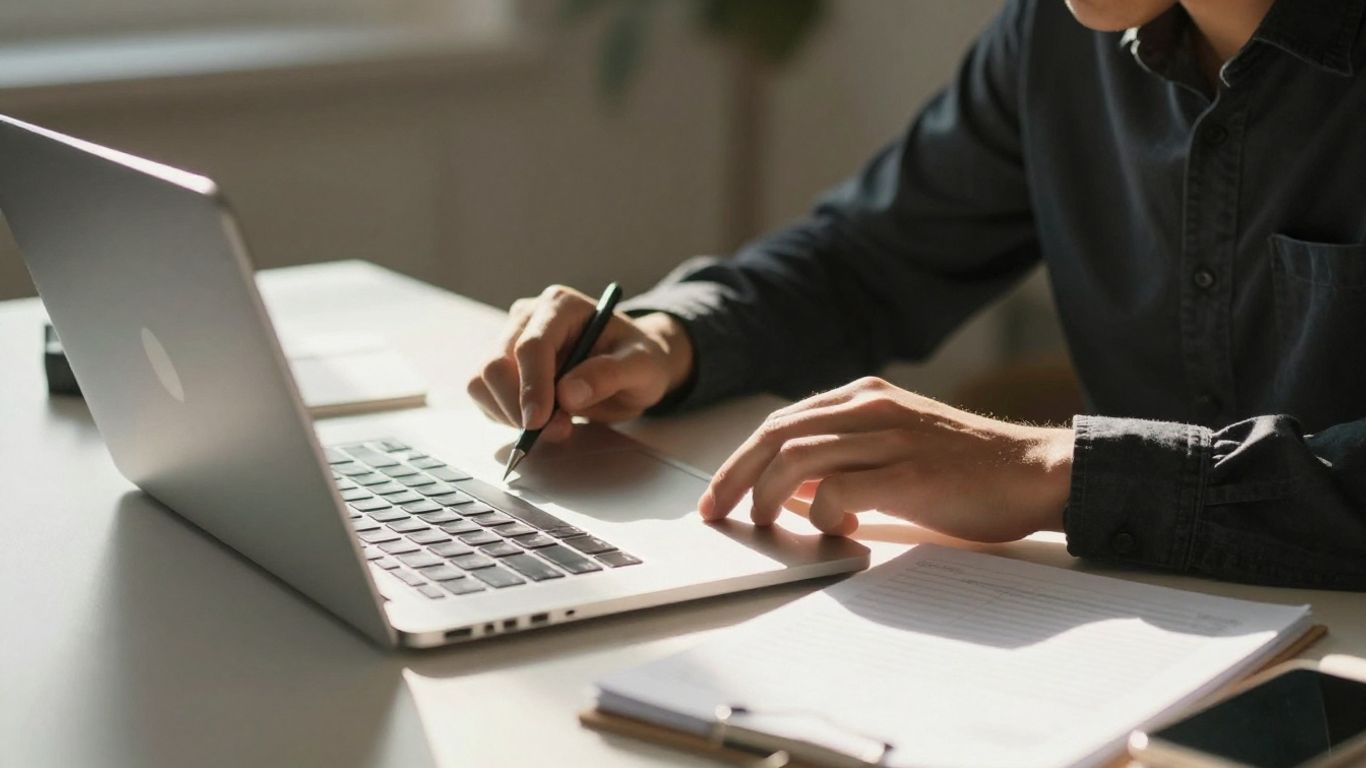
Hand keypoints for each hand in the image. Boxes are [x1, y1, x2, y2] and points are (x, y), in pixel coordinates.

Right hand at [467, 285, 693, 439]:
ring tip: (554, 425)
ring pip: (482, 380)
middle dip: (518, 405)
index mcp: (561, 306)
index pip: (532, 344)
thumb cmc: (638, 359)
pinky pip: (484, 394)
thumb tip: (569, 394)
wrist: (632, 365)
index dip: (531, 386)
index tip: (538, 422)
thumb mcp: (641, 366)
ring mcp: (511, 339)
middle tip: (555, 430)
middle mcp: (529, 317)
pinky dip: (504, 415)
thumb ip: (608, 375)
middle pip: (497, 363)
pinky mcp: (504, 365)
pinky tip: (538, 419)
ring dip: (508, 413)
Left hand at [698, 376, 1073, 541]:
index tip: (718, 494)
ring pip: (797, 458)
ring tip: (765, 526)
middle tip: (716, 512)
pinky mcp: (911, 474)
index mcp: (864, 397)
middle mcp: (872, 408)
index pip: (781, 422)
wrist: (1036, 471)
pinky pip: (840, 489)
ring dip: (768, 495)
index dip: (740, 458)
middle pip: (777, 434)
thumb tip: (788, 493)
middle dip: (735, 476)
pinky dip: (822, 513)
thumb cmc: (967, 470)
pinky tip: (835, 531)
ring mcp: (891, 438)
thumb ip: (844, 462)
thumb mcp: (895, 451)